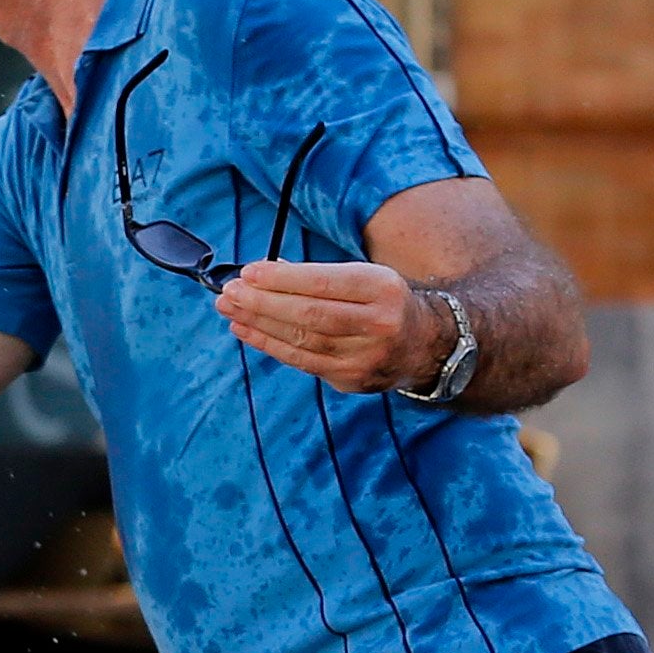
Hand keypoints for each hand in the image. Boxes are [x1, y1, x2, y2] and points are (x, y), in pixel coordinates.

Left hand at [217, 259, 437, 392]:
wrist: (424, 345)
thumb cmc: (380, 302)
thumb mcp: (364, 277)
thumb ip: (318, 276)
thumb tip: (262, 274)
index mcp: (383, 289)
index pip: (324, 283)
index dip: (282, 279)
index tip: (248, 272)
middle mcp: (378, 324)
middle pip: (310, 315)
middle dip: (263, 303)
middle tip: (229, 292)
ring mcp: (365, 357)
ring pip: (302, 340)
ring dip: (258, 323)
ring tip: (230, 308)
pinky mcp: (351, 379)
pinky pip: (302, 361)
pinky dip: (269, 344)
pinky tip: (245, 330)